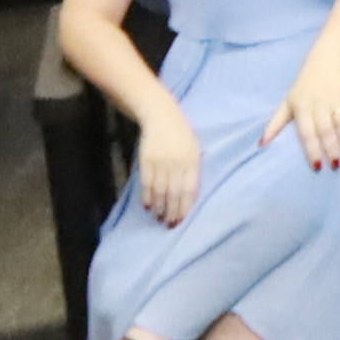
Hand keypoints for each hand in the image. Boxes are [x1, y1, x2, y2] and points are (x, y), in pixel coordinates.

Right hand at [131, 101, 208, 227]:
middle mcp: (177, 162)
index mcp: (192, 160)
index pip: (189, 189)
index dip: (185, 207)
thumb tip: (189, 197)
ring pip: (159, 190)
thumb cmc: (181, 135)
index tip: (181, 220)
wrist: (161, 115)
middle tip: (169, 225)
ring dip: (158, 207)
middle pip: (174, 193)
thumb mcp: (194, 149)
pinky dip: (146, 196)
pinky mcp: (146, 159)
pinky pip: (146, 182)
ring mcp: (160, 161)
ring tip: (158, 218)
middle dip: (171, 211)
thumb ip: (193, 171)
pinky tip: (147, 206)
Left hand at [274, 52, 339, 172]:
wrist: (325, 58)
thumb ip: (275, 123)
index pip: (306, 133)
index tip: (317, 167)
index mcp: (301, 107)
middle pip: (325, 129)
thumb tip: (261, 144)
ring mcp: (334, 97)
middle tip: (335, 166)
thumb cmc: (304, 86)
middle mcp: (318, 103)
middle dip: (330, 149)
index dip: (312, 150)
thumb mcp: (287, 102)